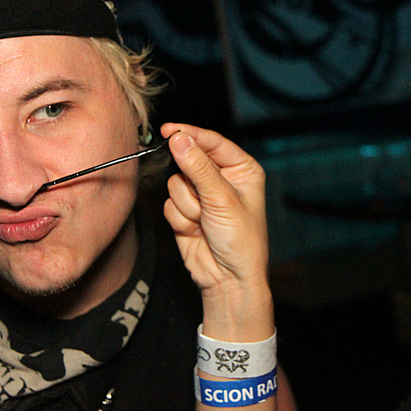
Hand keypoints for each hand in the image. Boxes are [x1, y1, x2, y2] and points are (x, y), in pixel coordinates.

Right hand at [161, 123, 271, 340]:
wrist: (228, 280)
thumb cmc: (240, 241)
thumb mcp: (222, 199)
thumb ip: (198, 168)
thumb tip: (179, 139)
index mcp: (241, 169)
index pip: (212, 142)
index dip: (190, 135)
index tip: (168, 130)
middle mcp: (221, 178)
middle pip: (188, 161)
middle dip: (191, 183)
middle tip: (202, 200)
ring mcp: (202, 195)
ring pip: (175, 184)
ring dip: (187, 206)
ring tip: (204, 222)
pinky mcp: (185, 211)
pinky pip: (169, 203)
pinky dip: (179, 219)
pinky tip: (196, 231)